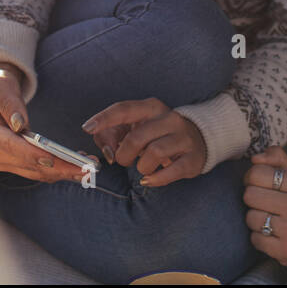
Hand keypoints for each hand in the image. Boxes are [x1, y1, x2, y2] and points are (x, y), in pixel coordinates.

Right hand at [0, 60, 86, 182]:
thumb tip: (19, 125)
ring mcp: (3, 160)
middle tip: (84, 166)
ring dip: (62, 172)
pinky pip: (38, 171)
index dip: (32, 154)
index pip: (12, 146)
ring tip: (87, 168)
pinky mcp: (15, 164)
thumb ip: (9, 104)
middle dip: (57, 167)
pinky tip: (78, 168)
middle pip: (28, 164)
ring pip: (36, 172)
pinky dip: (58, 171)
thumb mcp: (0, 87)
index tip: (53, 158)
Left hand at [81, 97, 205, 186]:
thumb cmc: (158, 133)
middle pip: (137, 137)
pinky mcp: (192, 158)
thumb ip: (113, 135)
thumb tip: (108, 152)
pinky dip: (156, 179)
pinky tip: (149, 179)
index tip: (87, 128)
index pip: (124, 109)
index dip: (104, 119)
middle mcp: (169, 119)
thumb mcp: (136, 127)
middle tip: (123, 159)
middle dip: (124, 153)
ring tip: (142, 167)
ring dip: (141, 166)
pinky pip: (171, 171)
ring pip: (154, 152)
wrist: (199, 138)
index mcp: (151, 107)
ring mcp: (183, 138)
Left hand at [243, 146, 286, 273]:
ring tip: (269, 220)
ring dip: (255, 220)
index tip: (259, 184)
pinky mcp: (286, 252)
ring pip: (250, 218)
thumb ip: (277, 158)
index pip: (257, 173)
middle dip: (253, 199)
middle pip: (249, 195)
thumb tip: (255, 158)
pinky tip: (272, 236)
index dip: (251, 177)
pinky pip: (254, 239)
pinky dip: (259, 238)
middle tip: (264, 204)